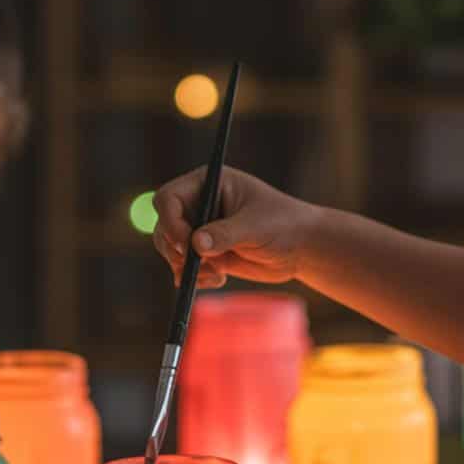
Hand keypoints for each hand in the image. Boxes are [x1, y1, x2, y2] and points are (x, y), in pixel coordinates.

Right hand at [152, 167, 318, 289]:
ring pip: (170, 250)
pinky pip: (183, 269)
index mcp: (207, 184)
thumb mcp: (255, 226)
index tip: (186, 244)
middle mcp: (198, 204)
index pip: (169, 198)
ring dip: (186, 267)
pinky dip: (194, 278)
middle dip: (176, 249)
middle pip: (163, 226)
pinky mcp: (204, 254)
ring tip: (217, 272)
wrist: (299, 248)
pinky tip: (218, 279)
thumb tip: (196, 244)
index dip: (170, 221)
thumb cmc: (282, 224)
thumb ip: (226, 234)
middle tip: (200, 263)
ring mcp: (199, 230)